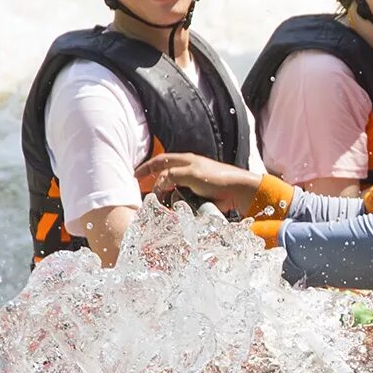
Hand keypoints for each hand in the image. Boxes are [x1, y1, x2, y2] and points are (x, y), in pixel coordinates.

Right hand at [135, 152, 262, 214]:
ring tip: (159, 206)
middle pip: (163, 176)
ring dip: (165, 198)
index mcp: (185, 160)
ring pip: (171, 191)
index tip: (134, 177)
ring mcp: (192, 184)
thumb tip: (157, 185)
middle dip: (154, 186)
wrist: (238, 192)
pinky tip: (173, 211)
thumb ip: (171, 176)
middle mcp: (187, 170)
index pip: (159, 161)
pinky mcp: (198, 196)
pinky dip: (175, 205)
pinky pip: (181, 201)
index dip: (145, 168)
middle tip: (146, 198)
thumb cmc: (217, 178)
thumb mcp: (190, 174)